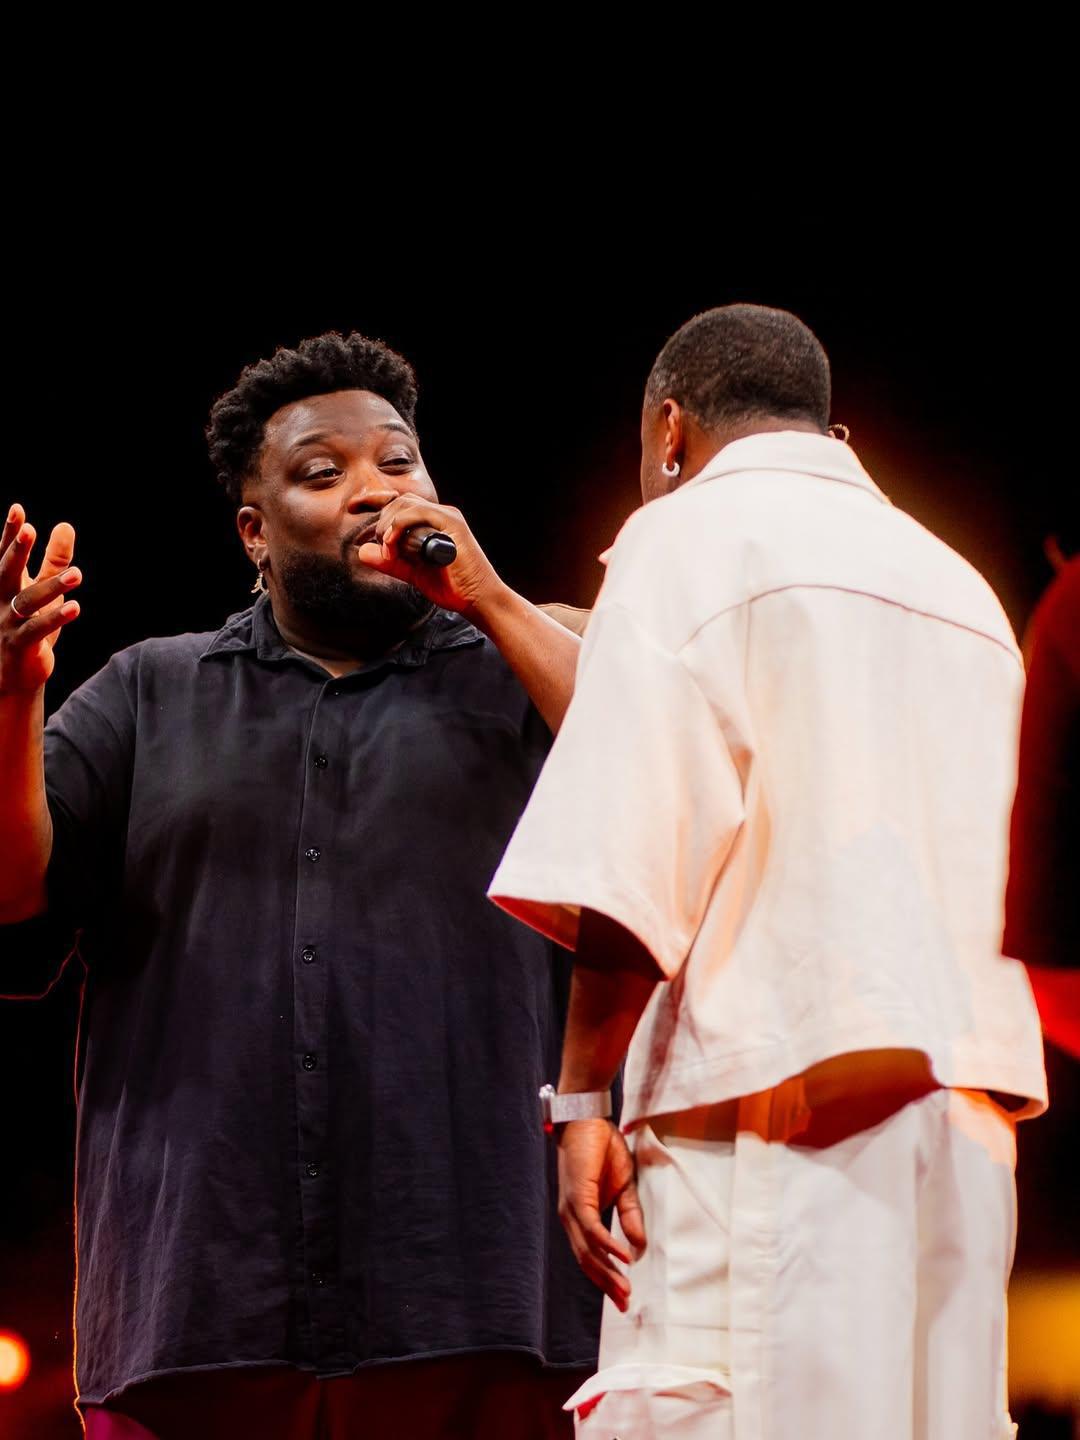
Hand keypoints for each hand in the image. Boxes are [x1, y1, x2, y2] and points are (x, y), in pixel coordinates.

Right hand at [0, 503, 80, 697]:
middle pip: (7, 572)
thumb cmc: (28, 624)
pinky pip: (37, 630)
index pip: (5, 555)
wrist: (14, 673)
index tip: (17, 509)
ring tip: (77, 574)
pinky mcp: (20, 645)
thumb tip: (65, 526)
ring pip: (28, 601)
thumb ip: (54, 560)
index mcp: (6, 584)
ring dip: (52, 587)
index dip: (9, 533)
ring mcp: (8, 623)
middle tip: (29, 530)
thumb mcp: (43, 589)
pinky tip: (76, 607)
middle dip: (17, 551)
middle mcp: (1, 600)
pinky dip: (56, 618)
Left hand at [355, 494, 503, 619]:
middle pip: (399, 501)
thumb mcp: (412, 573)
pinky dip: (400, 526)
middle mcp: (439, 515)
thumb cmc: (452, 586)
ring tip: (388, 548)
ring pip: (406, 504)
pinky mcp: (452, 524)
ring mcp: (447, 517)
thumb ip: (390, 562)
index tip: (355, 512)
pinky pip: (418, 513)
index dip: (376, 506)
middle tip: (383, 548)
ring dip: (389, 524)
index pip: (399, 505)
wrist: (478, 600)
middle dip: (382, 522)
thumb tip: (363, 551)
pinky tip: (393, 543)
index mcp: (432, 523)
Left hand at [557, 1118, 646, 1310]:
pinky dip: (608, 1245)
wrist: (589, 1119)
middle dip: (607, 1284)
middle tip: (626, 1304)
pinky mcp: (577, 1197)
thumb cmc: (604, 1150)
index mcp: (582, 1217)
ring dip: (608, 1272)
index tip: (624, 1298)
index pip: (591, 1257)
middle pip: (588, 1261)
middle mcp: (572, 1218)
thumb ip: (629, 1216)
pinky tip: (624, 1257)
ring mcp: (572, 1209)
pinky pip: (593, 1228)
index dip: (607, 1278)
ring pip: (588, 1251)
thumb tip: (639, 1246)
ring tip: (626, 1289)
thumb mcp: (625, 1188)